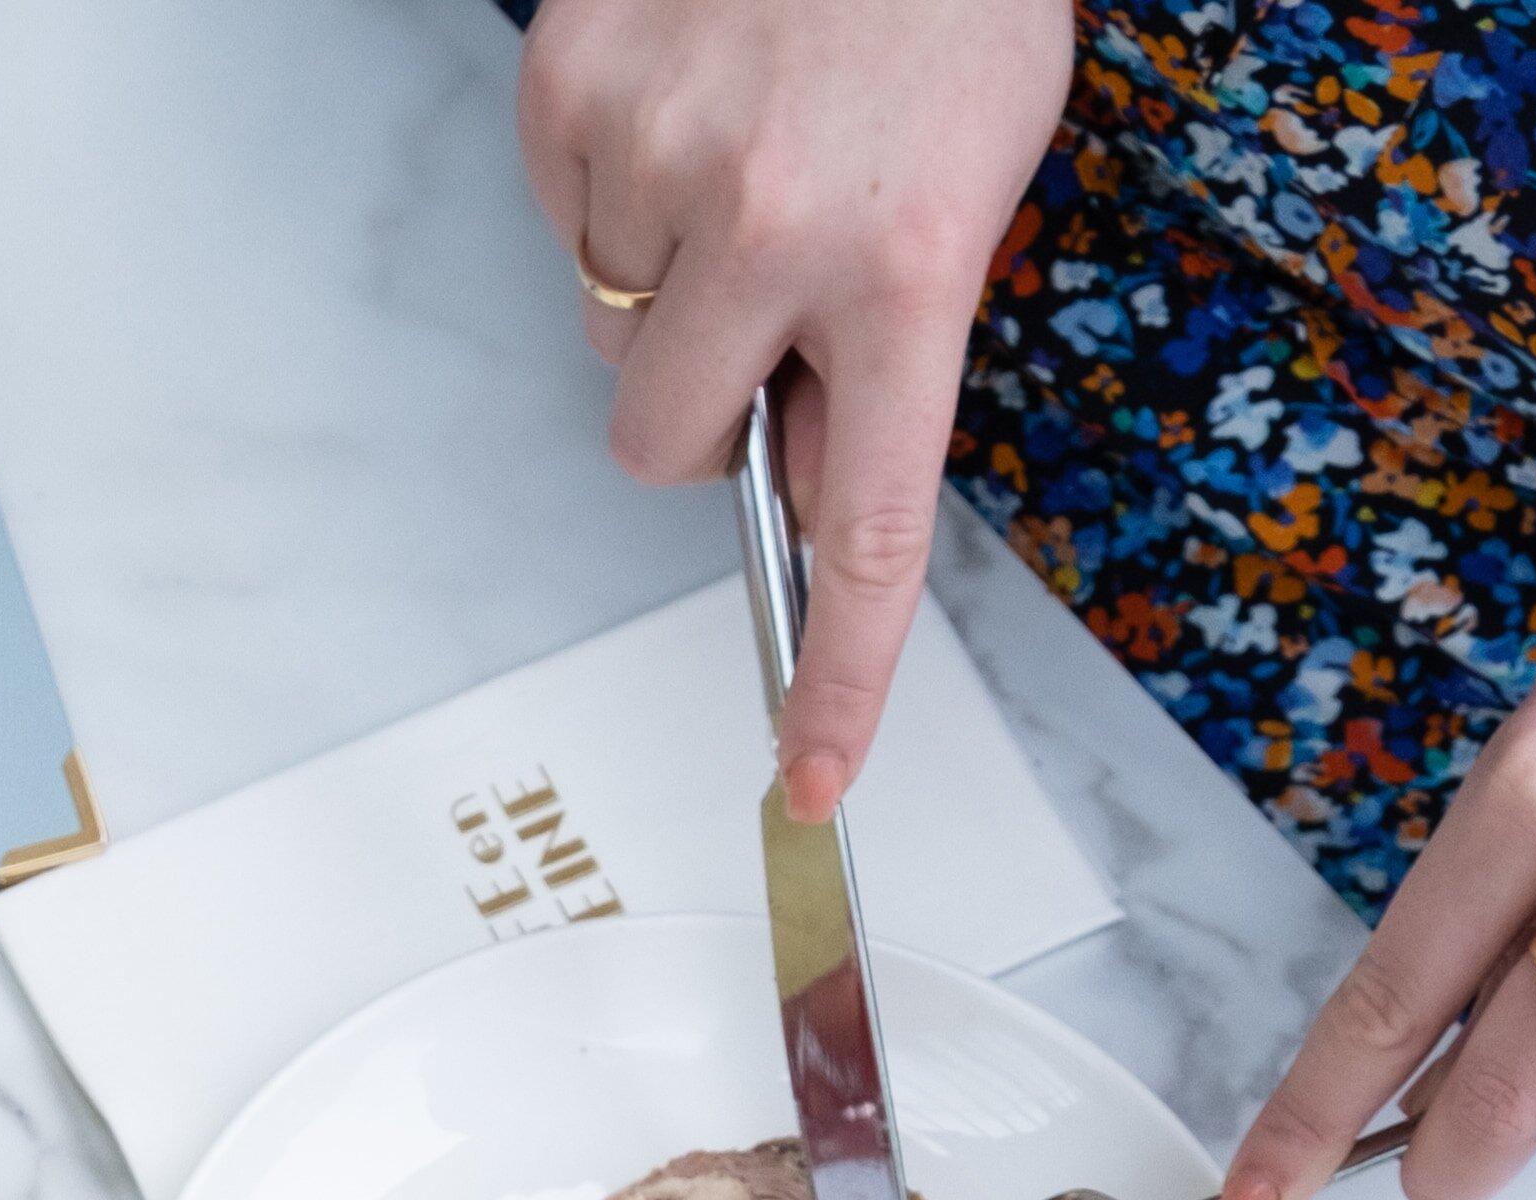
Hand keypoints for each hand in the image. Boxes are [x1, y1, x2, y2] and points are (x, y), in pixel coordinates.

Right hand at [520, 0, 1071, 816]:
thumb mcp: (973, 176)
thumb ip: (893, 339)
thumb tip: (804, 482)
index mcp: (901, 268)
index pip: (865, 529)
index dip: (839, 674)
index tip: (811, 776)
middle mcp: (773, 229)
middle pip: (664, 442)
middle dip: (695, 401)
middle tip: (751, 301)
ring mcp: (658, 158)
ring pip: (610, 316)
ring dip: (660, 260)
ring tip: (744, 132)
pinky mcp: (570, 87)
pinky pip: (562, 207)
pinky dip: (610, 170)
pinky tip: (687, 88)